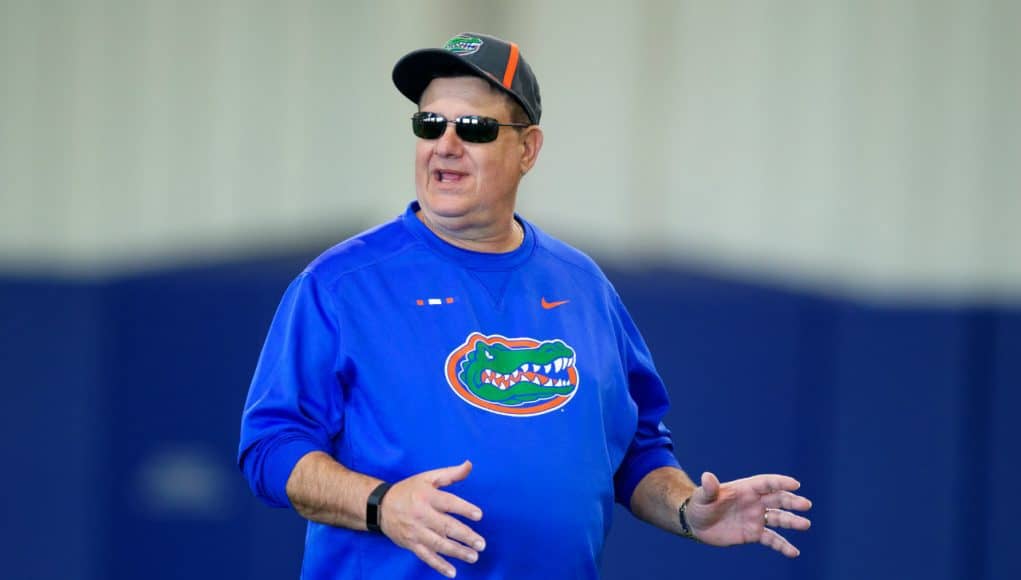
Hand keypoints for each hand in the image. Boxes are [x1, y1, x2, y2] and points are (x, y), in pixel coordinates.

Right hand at [380, 460, 485, 577]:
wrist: (380, 507)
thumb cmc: (409, 490)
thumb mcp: (428, 477)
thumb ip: (450, 474)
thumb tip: (469, 465)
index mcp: (426, 496)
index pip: (448, 503)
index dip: (464, 509)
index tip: (479, 515)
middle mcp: (421, 514)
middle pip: (445, 526)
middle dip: (465, 536)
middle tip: (481, 544)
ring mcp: (415, 531)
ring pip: (438, 544)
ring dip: (457, 552)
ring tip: (474, 557)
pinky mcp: (411, 544)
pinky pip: (426, 556)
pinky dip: (439, 565)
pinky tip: (452, 573)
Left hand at [685, 471, 811, 556]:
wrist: (697, 524)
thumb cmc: (700, 505)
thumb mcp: (702, 497)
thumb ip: (709, 489)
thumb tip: (707, 476)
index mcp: (744, 489)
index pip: (765, 483)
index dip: (780, 482)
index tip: (795, 484)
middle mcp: (754, 502)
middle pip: (777, 499)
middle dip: (791, 501)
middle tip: (806, 505)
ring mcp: (756, 518)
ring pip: (778, 518)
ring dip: (792, 521)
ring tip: (805, 525)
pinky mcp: (754, 533)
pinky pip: (772, 539)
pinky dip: (783, 546)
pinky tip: (794, 552)